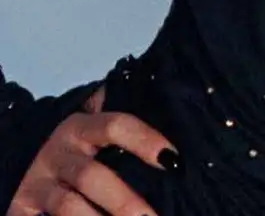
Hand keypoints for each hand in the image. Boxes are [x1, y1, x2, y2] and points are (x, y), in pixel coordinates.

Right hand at [7, 83, 177, 215]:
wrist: (28, 167)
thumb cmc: (79, 152)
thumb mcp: (96, 138)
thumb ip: (124, 136)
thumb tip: (172, 153)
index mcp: (81, 127)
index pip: (115, 125)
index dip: (145, 140)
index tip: (174, 161)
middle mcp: (57, 152)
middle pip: (91, 176)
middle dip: (123, 201)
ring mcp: (39, 183)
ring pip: (68, 206)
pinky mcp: (22, 209)